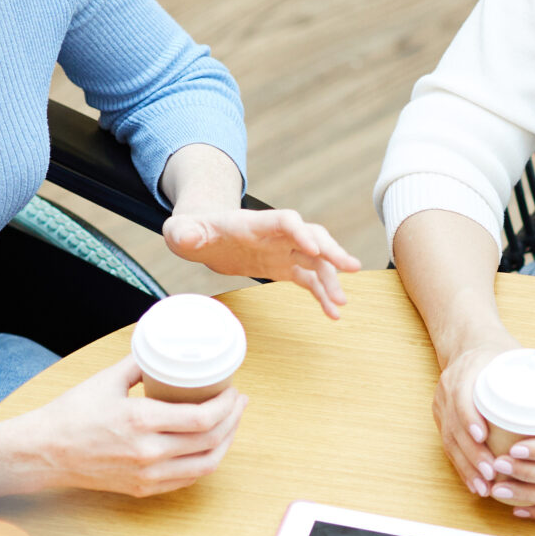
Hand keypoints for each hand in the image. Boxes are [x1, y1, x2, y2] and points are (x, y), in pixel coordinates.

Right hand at [10, 355, 244, 496]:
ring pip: (205, 465)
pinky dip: (205, 462)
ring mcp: (147, 475)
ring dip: (225, 443)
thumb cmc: (71, 415)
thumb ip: (140, 364)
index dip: (227, 405)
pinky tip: (208, 447)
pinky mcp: (143, 489)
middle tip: (238, 403)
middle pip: (211, 441)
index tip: (232, 391)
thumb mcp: (107, 380)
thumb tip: (165, 350)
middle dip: (233, 420)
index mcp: (141, 422)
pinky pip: (187, 479)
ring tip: (230, 424)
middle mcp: (148, 453)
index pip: (202, 418)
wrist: (45, 453)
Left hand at [165, 208, 360, 317]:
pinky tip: (332, 314)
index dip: (302, 232)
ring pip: (317, 261)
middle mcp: (276, 235)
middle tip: (351, 268)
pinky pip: (309, 280)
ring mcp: (284, 251)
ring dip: (331, 280)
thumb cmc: (193, 231)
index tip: (315, 248)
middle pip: (312, 237)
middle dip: (332, 251)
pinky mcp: (284, 268)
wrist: (203, 237)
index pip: (286, 221)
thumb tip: (186, 237)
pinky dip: (322, 296)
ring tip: (341, 304)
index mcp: (255, 223)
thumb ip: (185, 233)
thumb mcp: (183, 232)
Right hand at [432, 341, 520, 498]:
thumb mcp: (516, 356)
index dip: (470, 418)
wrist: (469, 344)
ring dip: (467, 468)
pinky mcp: (441, 420)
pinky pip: (448, 447)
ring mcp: (441, 406)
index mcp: (466, 371)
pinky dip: (462, 468)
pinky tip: (474, 484)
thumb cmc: (499, 354)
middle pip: (455, 427)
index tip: (484, 436)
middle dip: (472, 455)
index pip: (462, 397)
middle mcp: (448, 389)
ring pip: (450, 442)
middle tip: (492, 473)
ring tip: (484, 487)